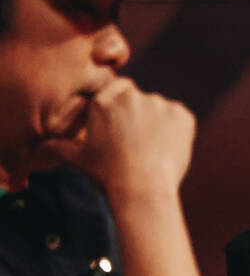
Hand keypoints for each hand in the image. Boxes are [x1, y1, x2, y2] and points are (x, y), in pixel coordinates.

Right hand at [40, 78, 195, 196]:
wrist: (142, 187)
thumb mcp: (78, 159)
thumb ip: (59, 146)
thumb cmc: (107, 173)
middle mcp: (131, 96)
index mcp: (103, 101)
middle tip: (137, 142)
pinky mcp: (182, 114)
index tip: (123, 124)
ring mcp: (159, 103)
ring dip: (158, 123)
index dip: (121, 106)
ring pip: (160, 109)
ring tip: (152, 151)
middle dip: (138, 115)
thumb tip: (41, 146)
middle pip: (138, 98)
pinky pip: (180, 119)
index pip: (117, 88)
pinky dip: (177, 131)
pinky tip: (167, 150)